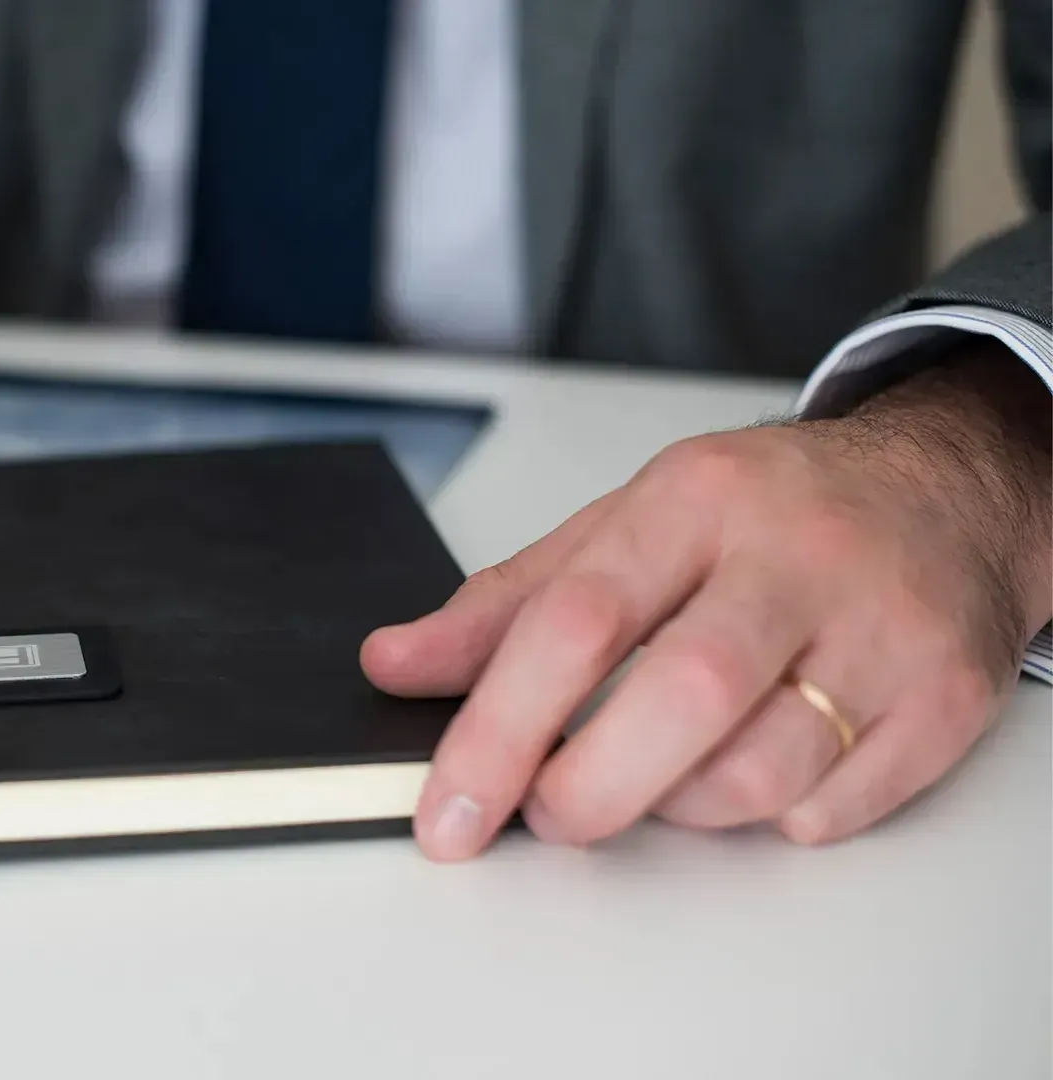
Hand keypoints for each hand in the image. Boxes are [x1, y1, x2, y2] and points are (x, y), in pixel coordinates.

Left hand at [362, 346, 1051, 857]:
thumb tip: (393, 664)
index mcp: (694, 501)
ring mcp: (884, 628)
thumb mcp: (624, 526)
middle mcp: (795, 556)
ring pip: (760, 774)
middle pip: (680, 699)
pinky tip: (756, 768)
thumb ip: (505, 604)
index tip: (447, 811)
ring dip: (679, 808)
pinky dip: (773, 817)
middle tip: (549, 812)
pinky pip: (833, 810)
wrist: (949, 489)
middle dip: (588, 789)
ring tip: (659, 772)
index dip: (497, 730)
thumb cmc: (768, 514)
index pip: (575, 621)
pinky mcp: (946, 699)